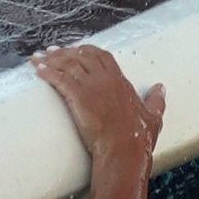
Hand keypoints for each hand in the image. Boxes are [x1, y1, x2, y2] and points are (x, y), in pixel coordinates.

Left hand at [31, 45, 164, 169]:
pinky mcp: (79, 97)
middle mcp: (106, 79)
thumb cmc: (138, 137)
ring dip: (52, 60)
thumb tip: (160, 87)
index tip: (76, 50)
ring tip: (38, 58)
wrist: (124, 148)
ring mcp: (92, 87)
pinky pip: (61, 79)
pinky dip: (48, 72)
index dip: (87, 51)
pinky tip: (38, 70)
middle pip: (83, 56)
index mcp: (121, 81)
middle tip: (52, 51)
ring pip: (69, 64)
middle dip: (66, 52)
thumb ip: (156, 100)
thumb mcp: (153, 116)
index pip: (103, 57)